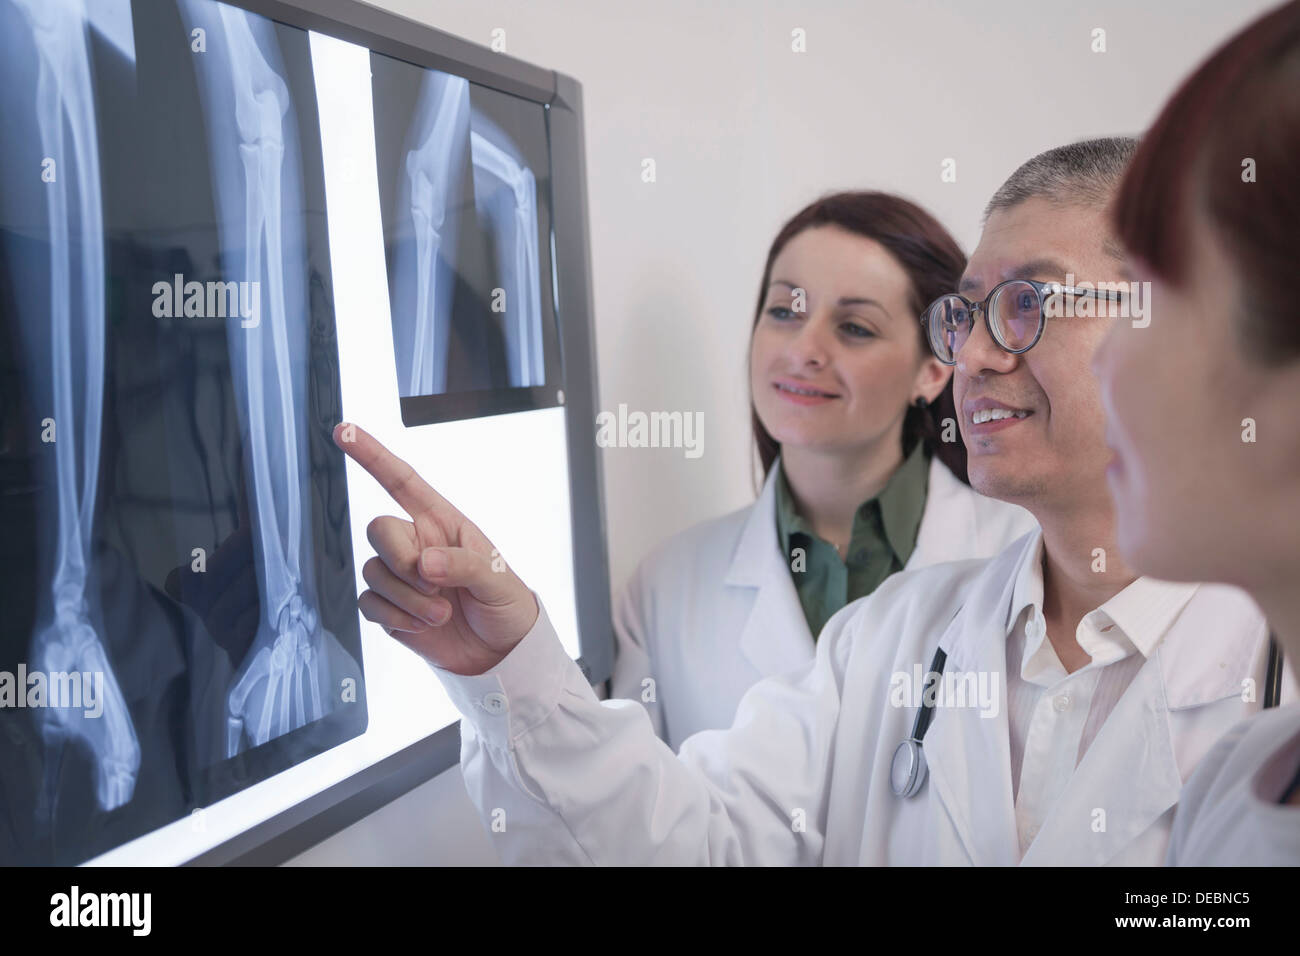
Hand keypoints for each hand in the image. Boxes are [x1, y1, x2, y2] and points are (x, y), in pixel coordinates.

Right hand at [332, 422, 538, 675]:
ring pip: (373, 571)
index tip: (344, 430)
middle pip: (378, 529)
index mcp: (442, 522)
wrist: (499, 653)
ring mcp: (401, 576)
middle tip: (434, 584)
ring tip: (442, 613)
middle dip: (400, 559)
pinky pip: (369, 604)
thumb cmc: (504, 604)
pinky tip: (423, 626)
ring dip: (407, 599)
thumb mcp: (496, 579)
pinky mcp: (390, 607)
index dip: (372, 454)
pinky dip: (395, 617)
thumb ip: (463, 565)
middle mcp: (417, 543)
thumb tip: (424, 563)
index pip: (401, 481)